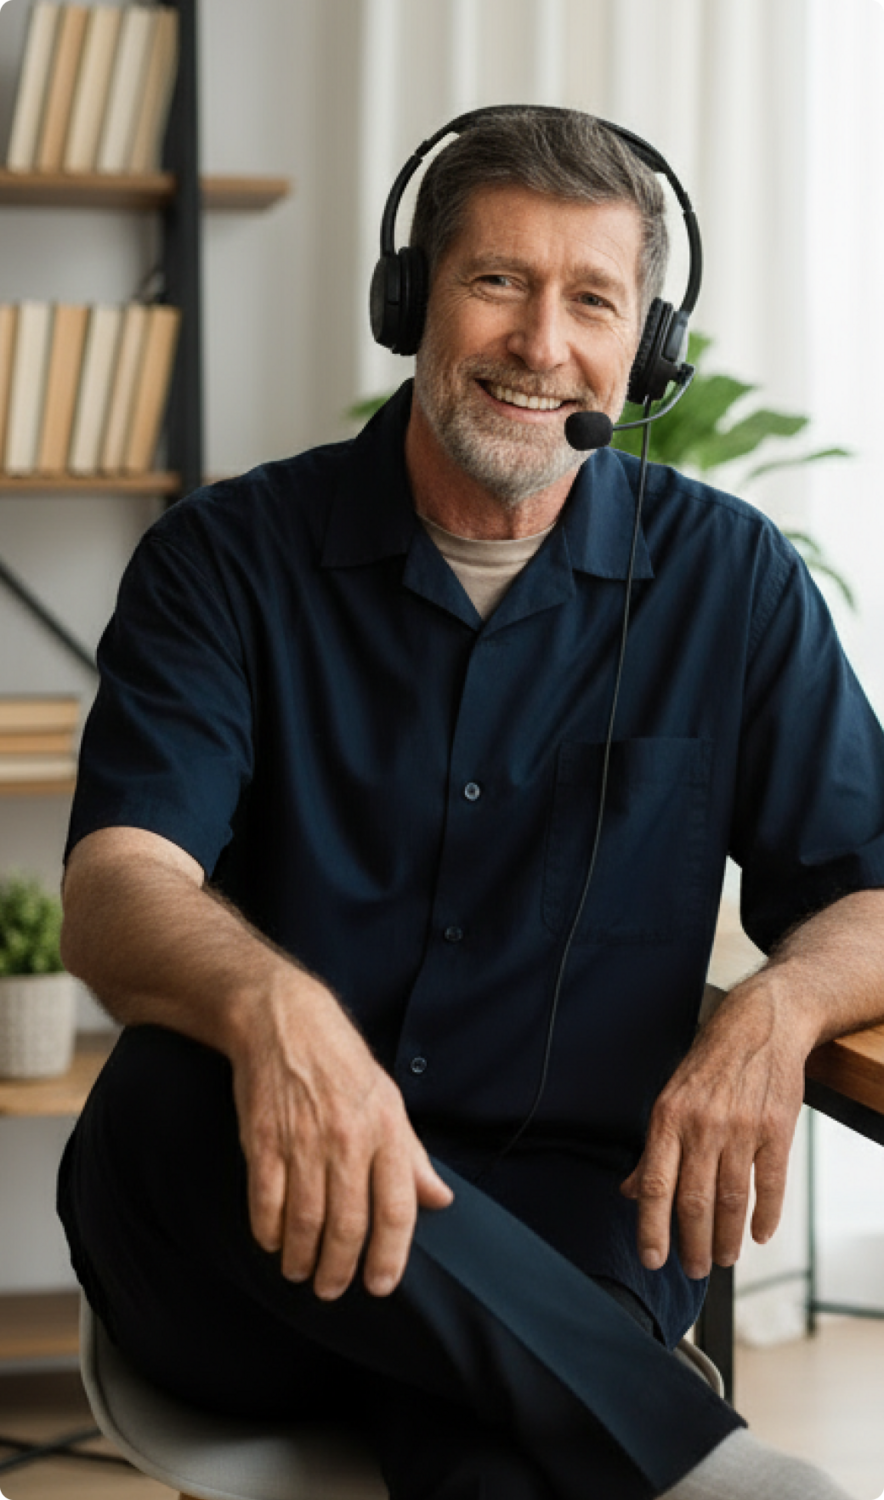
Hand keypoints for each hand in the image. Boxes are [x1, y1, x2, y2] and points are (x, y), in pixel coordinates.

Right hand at [228, 975, 452, 1299]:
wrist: (285, 1022)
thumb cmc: (342, 1062)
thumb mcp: (390, 1100)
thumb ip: (412, 1156)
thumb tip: (440, 1199)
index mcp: (386, 1130)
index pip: (397, 1209)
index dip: (390, 1256)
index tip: (380, 1285)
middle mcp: (348, 1139)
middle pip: (348, 1225)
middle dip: (340, 1269)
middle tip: (332, 1289)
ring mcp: (303, 1141)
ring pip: (305, 1221)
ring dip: (302, 1258)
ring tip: (301, 1272)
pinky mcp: (264, 1140)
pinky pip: (266, 1201)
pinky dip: (269, 1232)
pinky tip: (273, 1242)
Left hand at [619, 978, 807, 1278]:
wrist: (758, 1027)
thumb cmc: (709, 1067)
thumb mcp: (669, 1100)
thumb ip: (652, 1150)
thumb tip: (628, 1191)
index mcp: (667, 1118)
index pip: (655, 1185)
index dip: (652, 1227)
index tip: (653, 1260)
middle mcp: (701, 1125)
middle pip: (694, 1201)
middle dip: (692, 1244)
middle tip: (695, 1269)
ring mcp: (741, 1128)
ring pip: (731, 1199)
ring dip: (728, 1237)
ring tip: (725, 1257)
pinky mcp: (776, 1128)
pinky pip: (770, 1183)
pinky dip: (766, 1216)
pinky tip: (760, 1234)